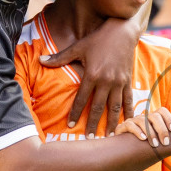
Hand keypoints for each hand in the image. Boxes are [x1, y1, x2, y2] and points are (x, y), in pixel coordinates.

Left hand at [40, 16, 138, 135]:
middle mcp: (106, 81)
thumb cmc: (98, 39)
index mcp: (92, 74)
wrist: (123, 31)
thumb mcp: (78, 47)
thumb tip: (40, 61)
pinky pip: (129, 100)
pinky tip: (129, 123)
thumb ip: (59, 57)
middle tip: (89, 139)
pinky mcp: (128, 81)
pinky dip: (129, 112)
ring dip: (112, 123)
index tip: (70, 126)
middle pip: (98, 107)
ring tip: (110, 137)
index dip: (75, 113)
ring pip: (115, 108)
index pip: (81, 98)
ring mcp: (119, 82)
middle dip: (93, 124)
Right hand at [112, 107, 170, 147]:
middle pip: (154, 116)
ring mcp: (132, 121)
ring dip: (151, 133)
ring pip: (143, 121)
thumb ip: (166, 138)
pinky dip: (137, 131)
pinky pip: (130, 125)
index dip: (169, 118)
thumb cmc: (146, 148)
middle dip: (162, 129)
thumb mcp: (158, 142)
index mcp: (152, 119)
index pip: (162, 111)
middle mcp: (143, 118)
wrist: (125, 153)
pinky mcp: (122, 128)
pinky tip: (143, 139)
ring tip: (155, 144)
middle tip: (165, 142)